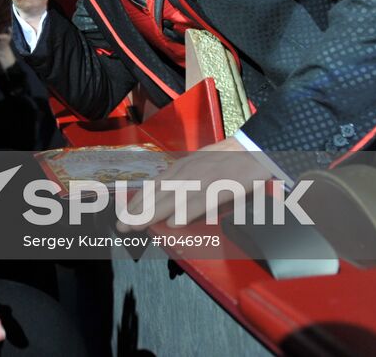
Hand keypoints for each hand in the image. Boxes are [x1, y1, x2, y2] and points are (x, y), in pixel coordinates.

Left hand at [115, 136, 274, 231]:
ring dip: (153, 214)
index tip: (125, 215)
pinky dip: (186, 212)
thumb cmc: (226, 159)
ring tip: (137, 226)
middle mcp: (187, 173)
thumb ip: (182, 178)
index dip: (138, 202)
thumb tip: (169, 199)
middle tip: (122, 226)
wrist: (253, 149)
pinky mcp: (219, 188)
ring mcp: (202, 180)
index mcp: (181, 168)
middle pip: (158, 195)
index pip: (154, 186)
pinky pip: (200, 202)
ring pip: (173, 200)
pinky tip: (174, 223)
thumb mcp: (198, 164)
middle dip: (138, 212)